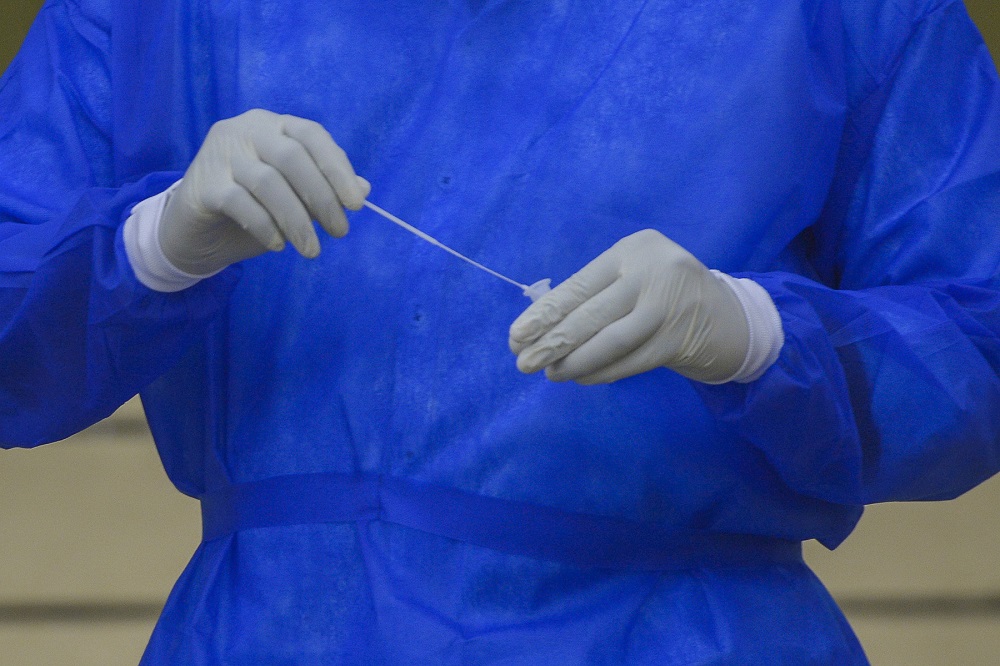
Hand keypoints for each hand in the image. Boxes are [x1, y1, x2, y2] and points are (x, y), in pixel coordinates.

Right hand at [159, 109, 369, 275]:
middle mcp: (245, 130)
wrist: (195, 231)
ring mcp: (220, 154)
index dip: (337, 168)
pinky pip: (241, 203)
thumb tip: (365, 189)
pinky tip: (278, 245)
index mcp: (273, 126)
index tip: (357, 204)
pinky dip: (265, 226)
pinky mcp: (201, 184)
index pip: (312, 135)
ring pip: (268, 182)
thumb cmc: (253, 209)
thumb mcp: (294, 199)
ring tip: (312, 250)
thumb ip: (324, 189)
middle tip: (340, 232)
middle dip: (322, 198)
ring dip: (297, 220)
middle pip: (292, 157)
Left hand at [509, 229, 749, 384]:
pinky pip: (629, 361)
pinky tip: (580, 377)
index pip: (579, 285)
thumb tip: (539, 324)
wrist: (729, 316)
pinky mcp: (678, 339)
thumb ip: (595, 293)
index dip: (544, 314)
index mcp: (633, 250)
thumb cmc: (663, 294)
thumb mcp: (633, 277)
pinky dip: (600, 372)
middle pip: (590, 314)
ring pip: (609, 341)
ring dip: (574, 362)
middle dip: (552, 342)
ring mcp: (668, 307)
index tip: (516, 335)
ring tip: (550, 374)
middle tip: (523, 363)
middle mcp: (651, 272)